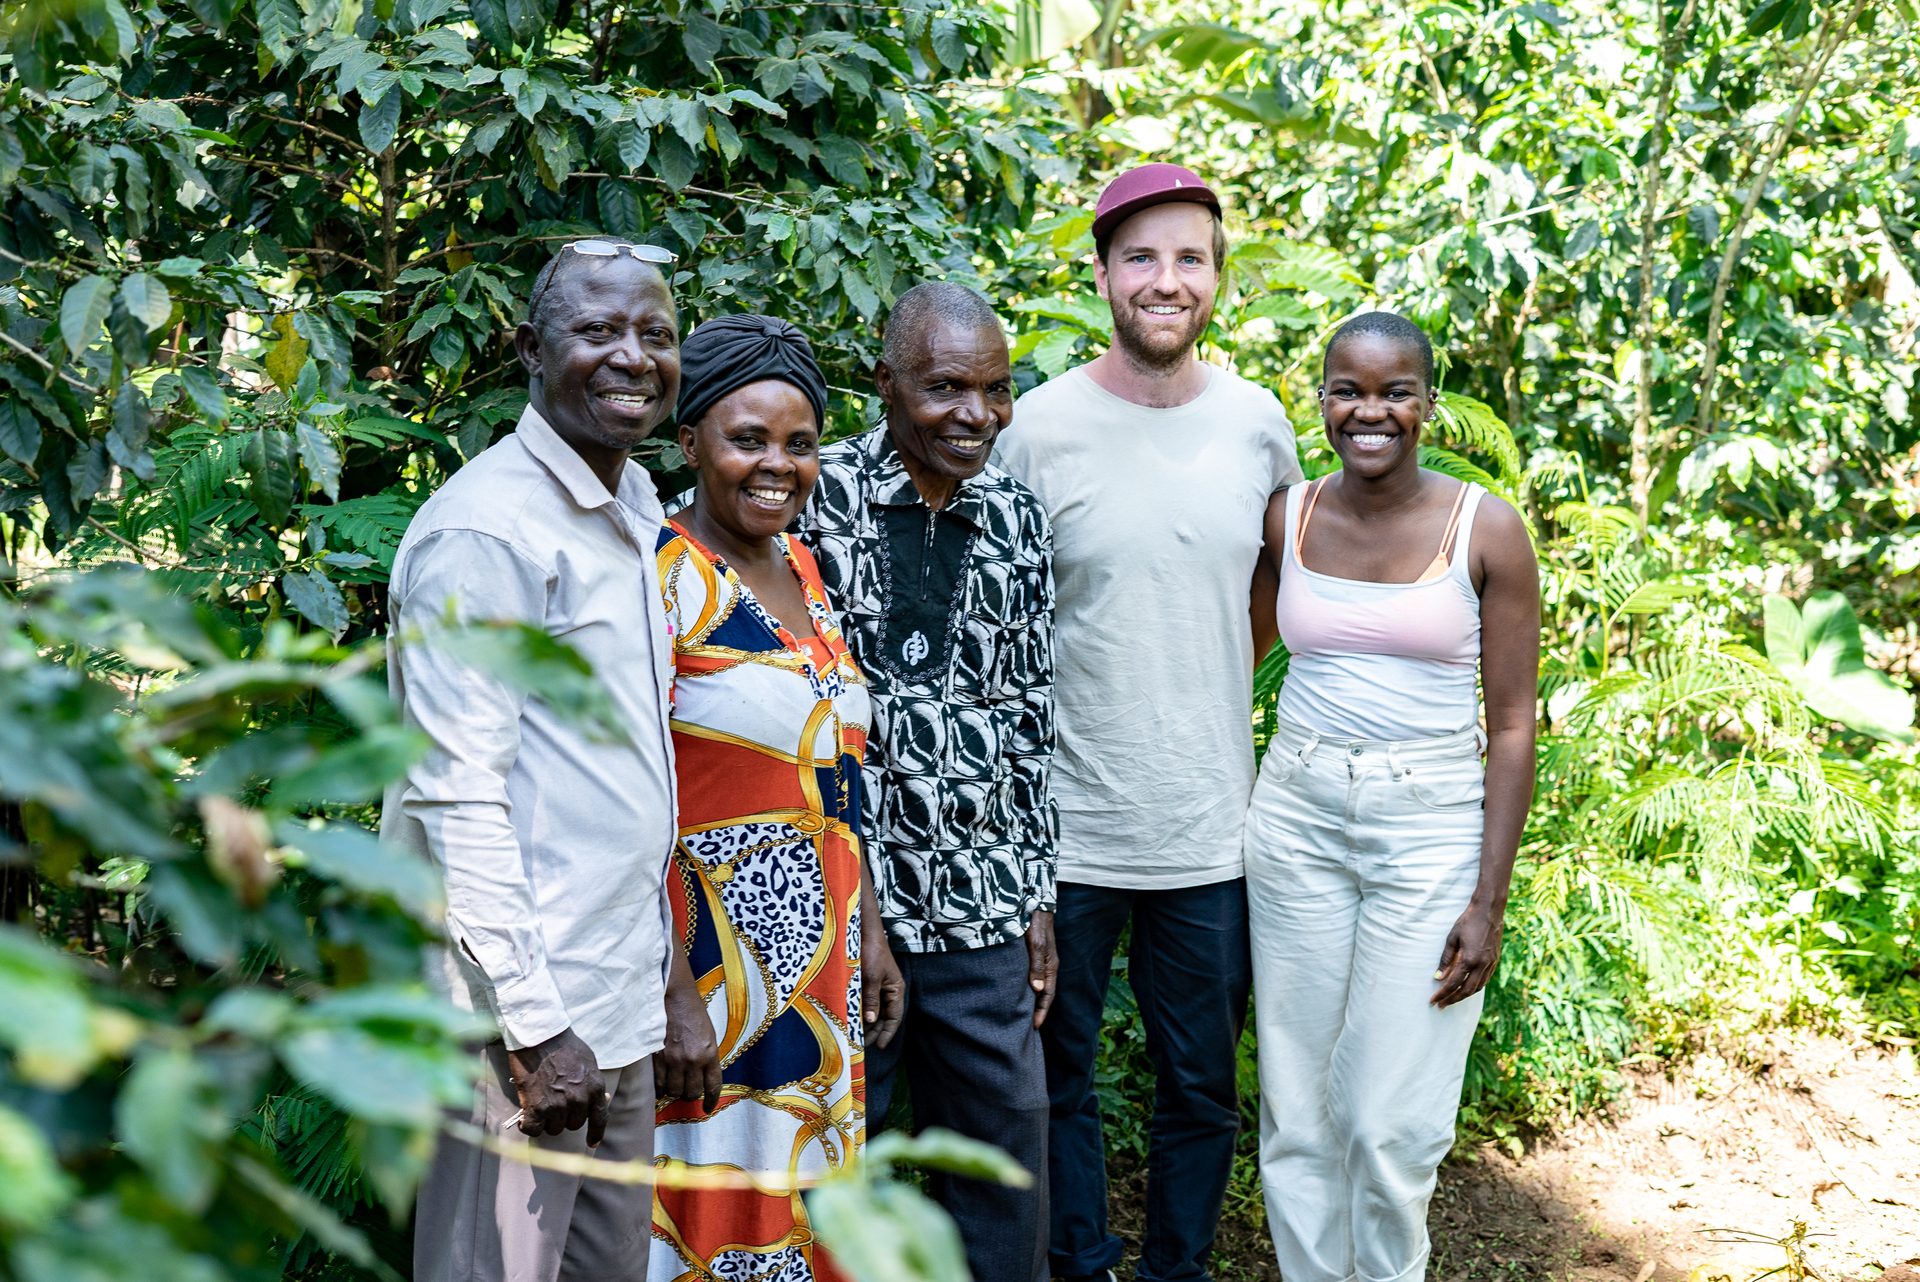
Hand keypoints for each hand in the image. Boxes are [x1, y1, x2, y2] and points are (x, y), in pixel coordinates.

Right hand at [506, 1027, 608, 1144]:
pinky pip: (533, 1130)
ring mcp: (558, 1105)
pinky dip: (527, 1125)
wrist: (540, 1035)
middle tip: (553, 1102)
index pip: (600, 1118)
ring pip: (554, 1129)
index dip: (596, 1133)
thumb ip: (591, 1084)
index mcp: (595, 1088)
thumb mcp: (588, 1062)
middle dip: (564, 1117)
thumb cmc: (563, 1045)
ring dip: (546, 1120)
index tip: (592, 1142)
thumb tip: (594, 1100)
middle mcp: (579, 1100)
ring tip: (539, 1101)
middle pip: (573, 1125)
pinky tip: (524, 1117)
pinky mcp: (537, 1108)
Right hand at [657, 957, 721, 1111]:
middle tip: (687, 1090)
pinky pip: (658, 1083)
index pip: (712, 1086)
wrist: (674, 997)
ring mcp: (673, 1060)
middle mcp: (692, 1060)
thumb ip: (707, 1057)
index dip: (710, 1101)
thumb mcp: (709, 1035)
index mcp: (709, 1053)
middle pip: (691, 1093)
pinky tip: (661, 1084)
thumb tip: (703, 1078)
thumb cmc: (693, 1014)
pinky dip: (660, 1088)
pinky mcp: (656, 1058)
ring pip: (674, 1091)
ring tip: (674, 1086)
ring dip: (674, 1092)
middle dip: (690, 1095)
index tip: (708, 1108)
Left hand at [862, 927, 904, 1050]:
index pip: (895, 1017)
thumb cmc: (871, 952)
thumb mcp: (871, 977)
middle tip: (862, 1044)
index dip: (888, 1032)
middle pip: (884, 1017)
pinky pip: (866, 1002)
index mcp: (896, 989)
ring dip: (866, 1023)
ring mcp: (878, 987)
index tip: (879, 1046)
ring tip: (855, 1036)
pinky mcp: (867, 983)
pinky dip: (860, 1012)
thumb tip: (871, 1020)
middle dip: (875, 1031)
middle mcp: (888, 990)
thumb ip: (871, 999)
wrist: (863, 932)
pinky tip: (852, 1020)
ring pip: (874, 1011)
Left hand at [1025, 910, 1056, 1027]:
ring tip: (1020, 1016)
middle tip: (1026, 1029)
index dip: (1041, 1013)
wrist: (1034, 901)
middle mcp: (1047, 965)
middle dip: (1036, 1011)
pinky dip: (1025, 989)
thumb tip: (1037, 990)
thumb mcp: (1036, 944)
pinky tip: (1016, 993)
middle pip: (1043, 994)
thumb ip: (1036, 966)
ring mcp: (1040, 960)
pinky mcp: (1032, 954)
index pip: (1047, 996)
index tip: (1033, 1029)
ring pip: (1037, 986)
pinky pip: (1030, 977)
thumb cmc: (1035, 923)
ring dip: (1031, 1001)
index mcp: (1050, 966)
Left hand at [1432, 899, 1504, 1007]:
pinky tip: (1466, 988)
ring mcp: (1491, 964)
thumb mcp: (1452, 938)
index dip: (1442, 994)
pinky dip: (1474, 987)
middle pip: (1466, 991)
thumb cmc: (1467, 922)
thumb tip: (1438, 977)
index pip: (1453, 983)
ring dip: (1464, 996)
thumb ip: (1445, 960)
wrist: (1489, 911)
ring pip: (1477, 988)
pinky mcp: (1495, 961)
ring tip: (1452, 999)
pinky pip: (1484, 980)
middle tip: (1441, 1006)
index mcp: (1469, 959)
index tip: (1433, 1001)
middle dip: (1452, 1000)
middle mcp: (1482, 965)